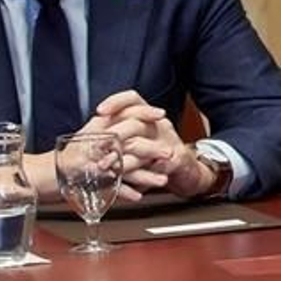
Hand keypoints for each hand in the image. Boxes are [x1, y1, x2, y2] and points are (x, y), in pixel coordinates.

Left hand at [88, 90, 213, 201]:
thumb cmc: (159, 154)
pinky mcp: (178, 160)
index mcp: (150, 117)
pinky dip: (142, 175)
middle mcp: (160, 126)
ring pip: (143, 147)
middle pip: (136, 122)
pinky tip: (128, 181)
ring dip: (122, 159)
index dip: (116, 102)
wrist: (188, 170)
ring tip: (105, 165)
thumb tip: (92, 131)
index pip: (133, 99)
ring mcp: (170, 143)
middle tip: (97, 147)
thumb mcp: (139, 140)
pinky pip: (158, 166)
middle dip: (114, 135)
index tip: (100, 111)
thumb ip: (119, 133)